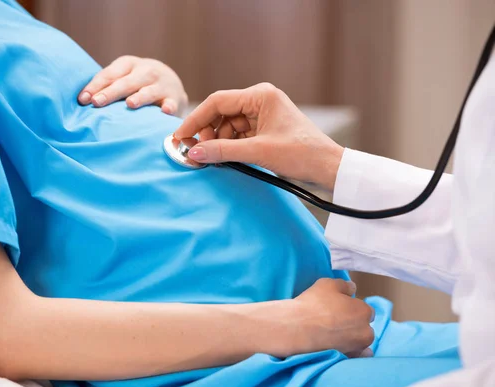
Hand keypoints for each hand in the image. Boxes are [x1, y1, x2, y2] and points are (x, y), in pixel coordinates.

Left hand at [78, 55, 187, 114]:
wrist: (172, 84)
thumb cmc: (137, 84)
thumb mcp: (123, 78)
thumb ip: (106, 86)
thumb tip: (80, 101)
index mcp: (129, 64)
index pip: (110, 74)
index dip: (96, 86)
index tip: (83, 100)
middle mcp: (146, 71)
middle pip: (127, 82)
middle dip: (111, 92)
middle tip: (97, 102)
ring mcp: (162, 84)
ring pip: (149, 91)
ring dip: (140, 97)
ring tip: (130, 104)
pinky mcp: (175, 98)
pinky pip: (171, 103)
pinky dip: (169, 107)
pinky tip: (164, 111)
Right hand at [173, 83, 343, 190]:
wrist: (328, 168)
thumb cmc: (301, 154)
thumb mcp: (258, 152)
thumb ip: (223, 151)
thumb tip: (193, 152)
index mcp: (260, 95)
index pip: (218, 102)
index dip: (196, 119)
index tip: (180, 136)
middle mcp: (260, 101)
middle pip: (221, 113)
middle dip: (208, 133)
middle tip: (197, 152)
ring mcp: (262, 116)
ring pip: (228, 126)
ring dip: (218, 142)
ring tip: (212, 159)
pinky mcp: (264, 130)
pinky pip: (238, 136)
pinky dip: (229, 147)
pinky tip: (224, 159)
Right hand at [251, 278, 374, 357]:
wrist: (297, 329)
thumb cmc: (314, 304)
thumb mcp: (328, 284)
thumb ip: (344, 285)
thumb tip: (353, 288)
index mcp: (364, 312)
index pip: (365, 310)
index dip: (352, 308)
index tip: (340, 308)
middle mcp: (366, 332)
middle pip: (364, 327)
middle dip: (354, 324)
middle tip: (335, 320)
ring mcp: (357, 348)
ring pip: (359, 342)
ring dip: (352, 338)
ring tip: (333, 334)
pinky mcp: (346, 359)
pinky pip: (354, 356)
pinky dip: (350, 352)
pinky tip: (339, 346)